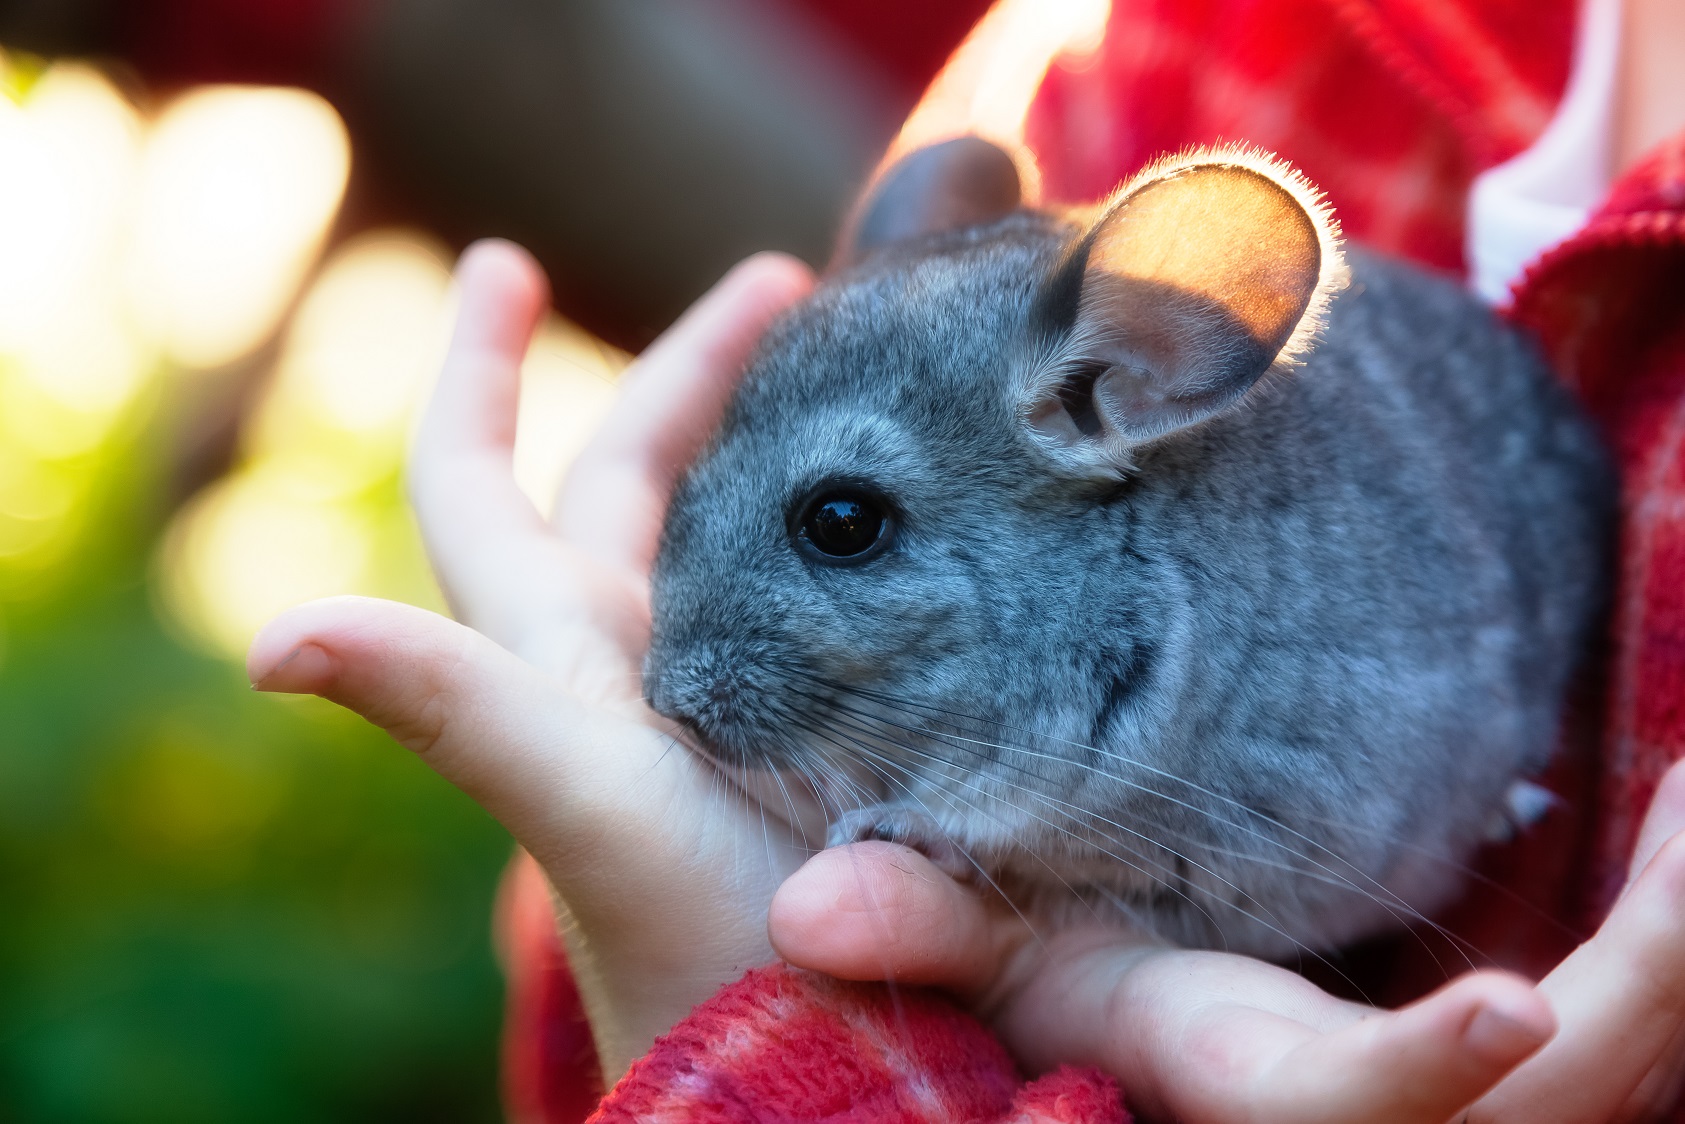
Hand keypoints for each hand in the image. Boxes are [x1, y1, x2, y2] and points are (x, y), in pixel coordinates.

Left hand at [247, 241, 815, 1077]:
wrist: (814, 1076)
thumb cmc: (696, 950)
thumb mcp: (582, 803)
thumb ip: (455, 710)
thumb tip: (265, 635)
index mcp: (565, 659)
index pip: (484, 488)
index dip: (474, 374)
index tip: (502, 259)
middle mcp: (636, 668)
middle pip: (634, 482)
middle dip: (693, 370)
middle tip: (799, 283)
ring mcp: (733, 701)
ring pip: (731, 534)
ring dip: (773, 439)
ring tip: (868, 366)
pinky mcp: (823, 736)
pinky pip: (822, 600)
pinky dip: (843, 532)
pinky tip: (916, 507)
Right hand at [770, 759, 1684, 1122]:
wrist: (1150, 1040)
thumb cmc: (1061, 970)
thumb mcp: (994, 947)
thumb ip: (919, 924)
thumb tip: (804, 910)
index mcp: (1237, 1077)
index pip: (1334, 1114)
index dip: (1420, 1078)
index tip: (1508, 998)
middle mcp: (1360, 1114)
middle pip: (1556, 1103)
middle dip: (1658, 971)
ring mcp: (1454, 1093)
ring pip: (1629, 1072)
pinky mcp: (1503, 1057)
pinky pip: (1630, 1035)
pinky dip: (1676, 931)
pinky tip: (1684, 816)